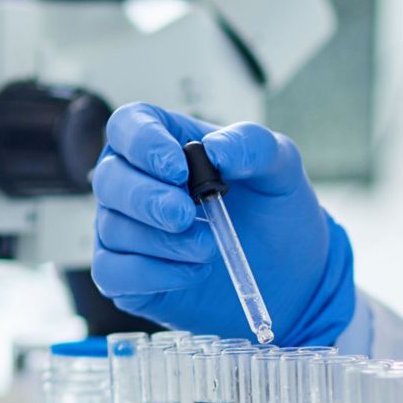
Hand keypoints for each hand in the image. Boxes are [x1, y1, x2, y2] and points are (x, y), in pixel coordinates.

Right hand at [90, 103, 355, 343]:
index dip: (143, 143)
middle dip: (145, 199)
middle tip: (185, 215)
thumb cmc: (276, 209)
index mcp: (164, 143)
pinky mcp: (127, 276)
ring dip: (162, 242)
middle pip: (110, 178)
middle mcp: (135, 183)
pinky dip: (152, 274)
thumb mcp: (279, 167)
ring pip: (113, 228)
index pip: (128, 125)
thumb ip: (252, 145)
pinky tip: (193, 271)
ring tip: (209, 247)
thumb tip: (215, 149)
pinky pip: (112, 273)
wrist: (291, 272)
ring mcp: (126, 230)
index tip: (177, 170)